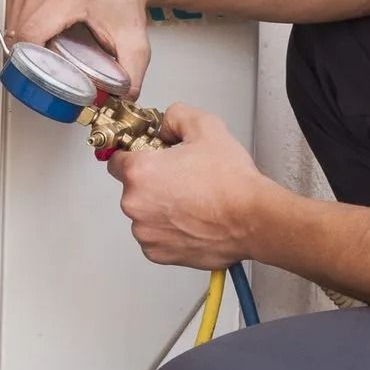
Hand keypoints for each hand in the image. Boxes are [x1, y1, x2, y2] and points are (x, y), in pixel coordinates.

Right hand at [6, 0, 151, 95]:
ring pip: (9, 28)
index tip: (40, 78)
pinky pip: (8, 17)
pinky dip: (18, 33)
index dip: (30, 64)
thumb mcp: (134, 41)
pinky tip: (38, 38)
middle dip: (27, 61)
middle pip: (16, 36)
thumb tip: (122, 100)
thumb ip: (132, 74)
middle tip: (46, 74)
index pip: (30, 38)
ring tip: (42, 56)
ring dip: (21, 48)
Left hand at [107, 104, 274, 267]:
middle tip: (182, 178)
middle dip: (152, 182)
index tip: (150, 158)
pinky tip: (191, 220)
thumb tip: (165, 126)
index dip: (135, 155)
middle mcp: (135, 205)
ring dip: (159, 208)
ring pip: (144, 214)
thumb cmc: (231, 182)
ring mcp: (145, 232)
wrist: (253, 219)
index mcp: (139, 172)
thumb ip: (176, 116)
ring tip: (191, 201)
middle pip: (132, 188)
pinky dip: (168, 230)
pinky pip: (155, 237)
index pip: (117, 159)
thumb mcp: (205, 127)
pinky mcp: (158, 253)